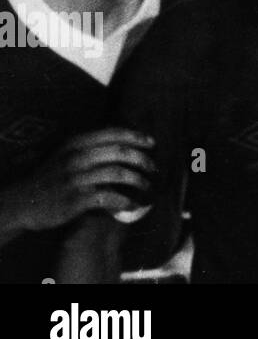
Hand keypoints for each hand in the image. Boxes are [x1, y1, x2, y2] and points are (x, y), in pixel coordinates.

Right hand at [0, 129, 154, 237]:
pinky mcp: (76, 199)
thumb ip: (90, 146)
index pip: (113, 133)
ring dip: (138, 180)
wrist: (24, 201)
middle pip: (121, 153)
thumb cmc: (51, 177)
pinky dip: (125, 201)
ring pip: (118, 174)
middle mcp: (77, 157)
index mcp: (76, 143)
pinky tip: (132, 205)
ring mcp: (76, 178)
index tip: (152, 143)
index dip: (136, 137)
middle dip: (142, 160)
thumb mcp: (65, 153)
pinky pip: (109, 197)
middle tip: (154, 168)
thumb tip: (124, 143)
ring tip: (146, 186)